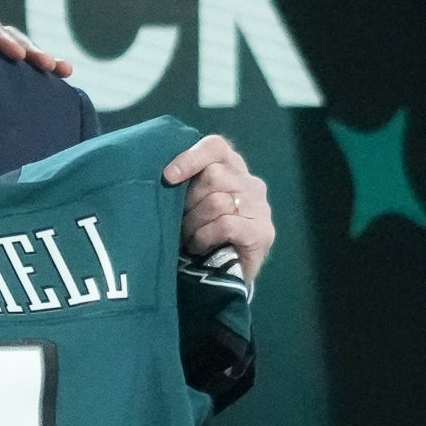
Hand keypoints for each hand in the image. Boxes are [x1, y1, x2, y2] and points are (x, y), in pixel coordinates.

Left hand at [0, 0, 72, 77]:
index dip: (5, 41)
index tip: (21, 57)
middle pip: (10, 39)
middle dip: (34, 52)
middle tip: (55, 66)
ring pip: (13, 52)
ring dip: (38, 59)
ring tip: (65, 71)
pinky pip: (3, 68)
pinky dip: (24, 74)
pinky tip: (48, 84)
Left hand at [163, 132, 275, 283]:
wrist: (223, 278)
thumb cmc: (200, 236)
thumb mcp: (190, 205)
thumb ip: (185, 185)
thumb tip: (163, 175)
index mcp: (233, 169)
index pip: (216, 147)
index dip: (191, 157)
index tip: (168, 177)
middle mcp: (251, 184)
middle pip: (213, 175)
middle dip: (188, 201)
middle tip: (179, 222)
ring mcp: (260, 208)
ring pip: (217, 201)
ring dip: (193, 223)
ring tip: (187, 239)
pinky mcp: (262, 232)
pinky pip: (225, 224)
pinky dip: (204, 237)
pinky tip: (199, 247)